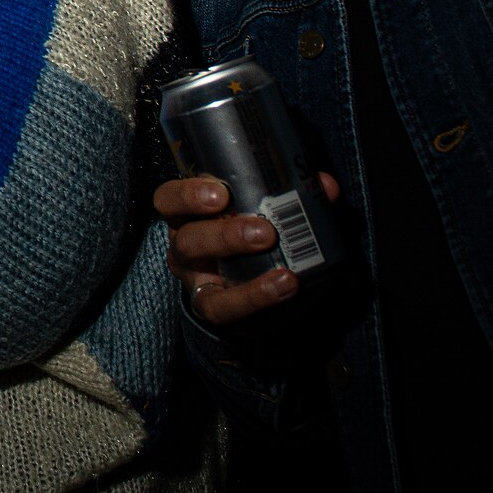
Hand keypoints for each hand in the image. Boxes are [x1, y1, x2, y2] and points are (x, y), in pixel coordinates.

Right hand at [155, 173, 341, 326]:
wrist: (245, 282)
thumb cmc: (248, 232)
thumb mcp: (257, 210)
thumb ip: (288, 196)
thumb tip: (324, 184)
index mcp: (188, 215)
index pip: (168, 200)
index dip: (187, 195)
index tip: (221, 191)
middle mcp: (183, 247)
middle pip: (186, 239)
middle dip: (223, 234)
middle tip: (263, 231)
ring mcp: (195, 280)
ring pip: (204, 281)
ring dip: (244, 276)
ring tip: (281, 267)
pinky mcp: (213, 307)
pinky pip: (223, 308)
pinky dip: (256, 297)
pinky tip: (286, 286)